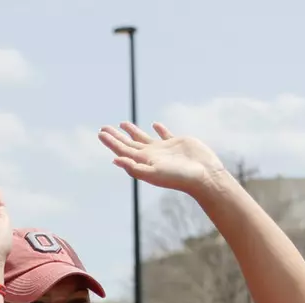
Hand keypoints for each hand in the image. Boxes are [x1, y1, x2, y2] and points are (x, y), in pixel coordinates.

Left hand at [99, 123, 228, 195]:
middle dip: (116, 136)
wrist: (204, 176)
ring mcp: (164, 150)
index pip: (123, 150)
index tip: (100, 133)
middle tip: (104, 128)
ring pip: (144, 138)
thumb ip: (134, 167)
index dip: (111, 142)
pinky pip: (165, 134)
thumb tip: (115, 160)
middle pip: (129, 144)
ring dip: (133, 132)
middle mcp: (152, 156)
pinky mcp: (177, 144)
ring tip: (122, 124)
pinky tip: (155, 125)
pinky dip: (159, 129)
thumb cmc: (179, 177)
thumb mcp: (154, 173)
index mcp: (144, 162)